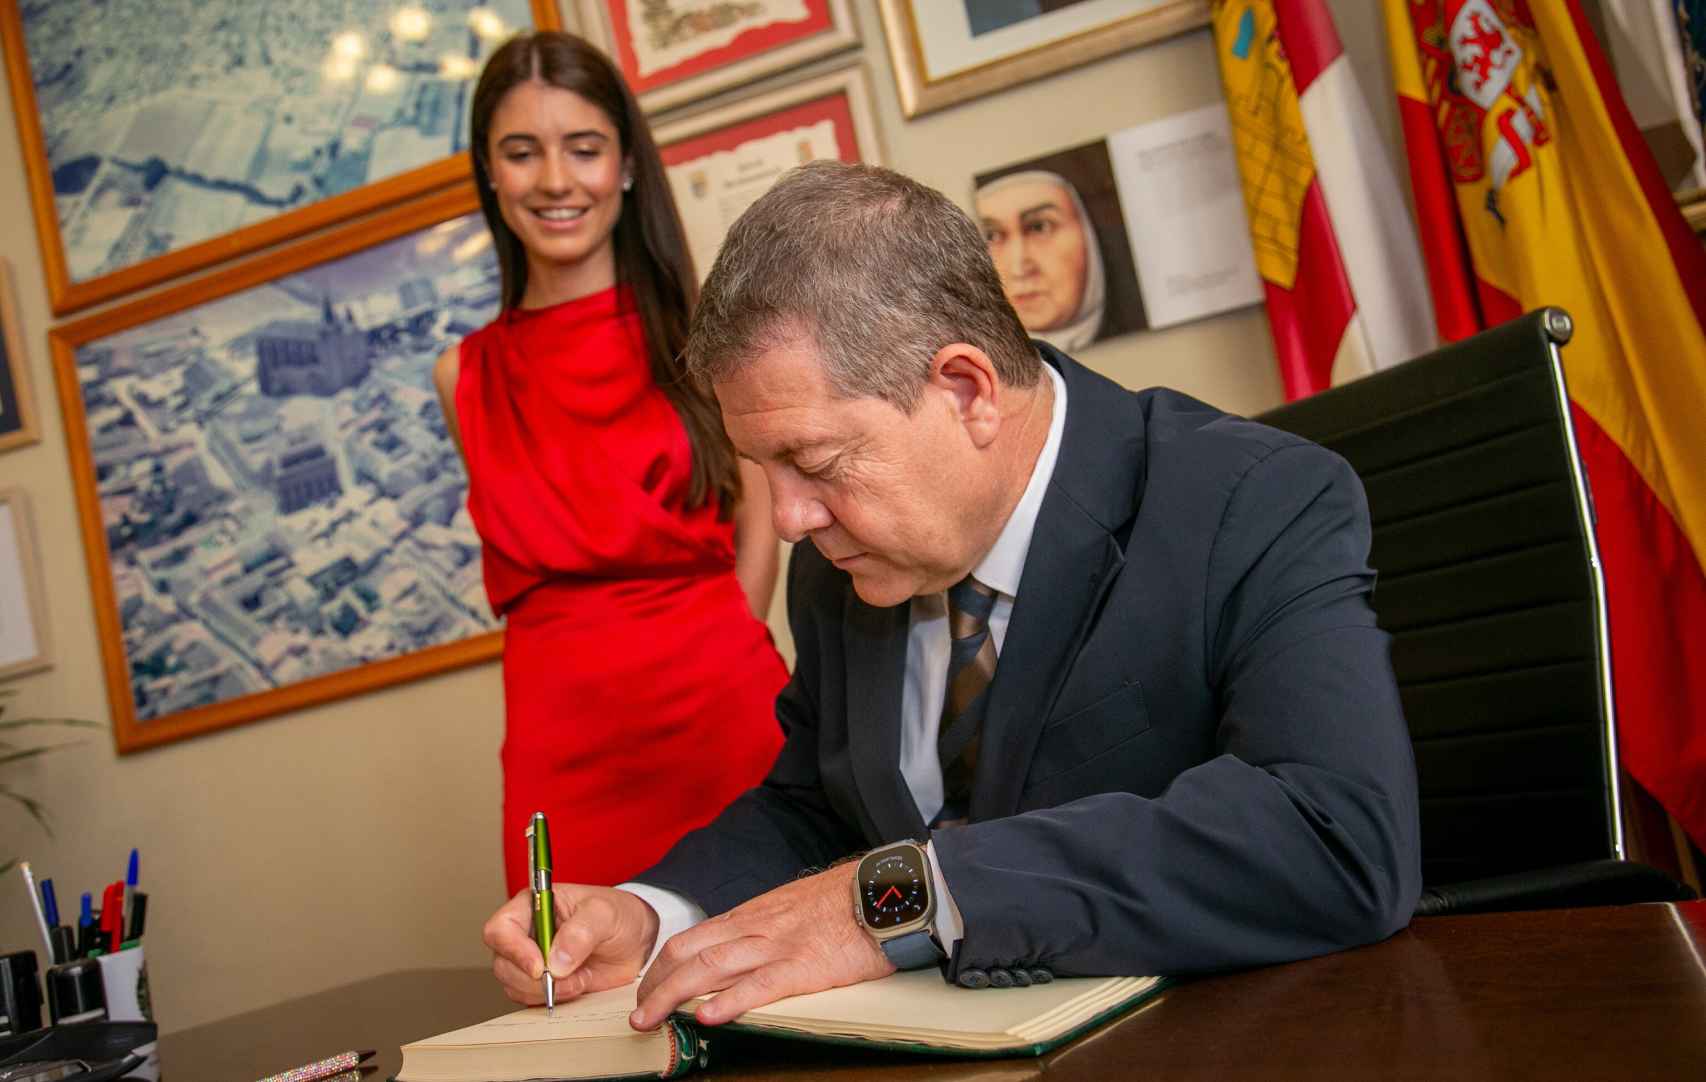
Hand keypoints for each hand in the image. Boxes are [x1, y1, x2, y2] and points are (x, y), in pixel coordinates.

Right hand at [483, 884, 660, 1004]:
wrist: (637, 941)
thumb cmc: (619, 915)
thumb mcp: (605, 913)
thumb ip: (581, 931)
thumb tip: (555, 961)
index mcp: (533, 906)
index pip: (500, 929)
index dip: (514, 950)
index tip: (540, 966)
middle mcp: (526, 934)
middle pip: (503, 964)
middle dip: (533, 979)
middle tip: (566, 978)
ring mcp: (531, 961)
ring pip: (514, 986)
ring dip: (546, 991)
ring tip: (579, 979)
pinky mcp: (542, 984)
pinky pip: (531, 1000)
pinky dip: (553, 1000)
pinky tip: (578, 986)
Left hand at [630, 863, 894, 1029]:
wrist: (886, 891)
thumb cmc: (845, 900)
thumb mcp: (793, 906)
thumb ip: (765, 926)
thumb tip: (743, 948)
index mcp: (752, 915)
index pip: (691, 939)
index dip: (662, 967)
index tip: (649, 989)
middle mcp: (754, 928)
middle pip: (687, 953)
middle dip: (655, 985)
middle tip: (638, 1012)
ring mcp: (776, 946)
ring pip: (708, 969)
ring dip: (671, 997)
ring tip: (649, 1020)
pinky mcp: (803, 966)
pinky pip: (757, 986)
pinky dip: (727, 1002)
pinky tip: (706, 1017)